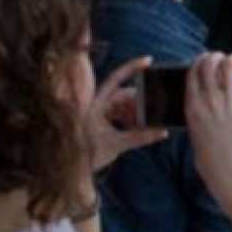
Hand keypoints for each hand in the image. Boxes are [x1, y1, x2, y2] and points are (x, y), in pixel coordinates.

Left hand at [86, 55, 168, 171]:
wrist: (69, 171)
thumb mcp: (116, 145)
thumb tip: (163, 132)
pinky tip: (135, 127)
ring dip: (134, 112)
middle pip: (123, 95)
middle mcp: (95, 104)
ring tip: (144, 124)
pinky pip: (117, 113)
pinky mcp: (97, 119)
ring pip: (122, 105)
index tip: (149, 61)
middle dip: (139, 102)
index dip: (132, 67)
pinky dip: (127, 118)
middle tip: (153, 110)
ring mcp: (96, 111)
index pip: (116, 79)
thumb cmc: (85, 155)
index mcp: (95, 104)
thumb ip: (140, 137)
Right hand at [186, 52, 231, 186]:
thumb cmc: (212, 162)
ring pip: (230, 63)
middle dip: (218, 56)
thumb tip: (200, 121)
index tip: (209, 62)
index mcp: (193, 107)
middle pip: (210, 62)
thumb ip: (198, 124)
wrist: (230, 168)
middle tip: (228, 62)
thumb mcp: (196, 139)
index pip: (193, 72)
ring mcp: (229, 99)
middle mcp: (209, 98)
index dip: (201, 62)